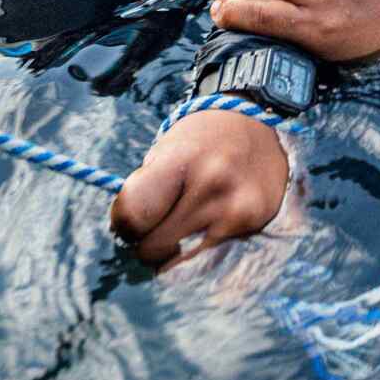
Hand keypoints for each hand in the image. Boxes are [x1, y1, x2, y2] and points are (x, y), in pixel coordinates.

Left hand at [110, 108, 288, 265]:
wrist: (255, 120)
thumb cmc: (199, 139)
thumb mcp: (165, 151)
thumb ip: (146, 193)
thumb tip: (131, 241)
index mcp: (181, 158)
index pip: (133, 216)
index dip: (123, 225)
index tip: (127, 223)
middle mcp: (211, 184)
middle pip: (154, 245)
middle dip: (146, 242)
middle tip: (152, 229)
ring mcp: (236, 207)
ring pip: (180, 258)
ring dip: (172, 251)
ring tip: (177, 229)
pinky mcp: (253, 222)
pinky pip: (207, 255)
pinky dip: (198, 248)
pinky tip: (205, 225)